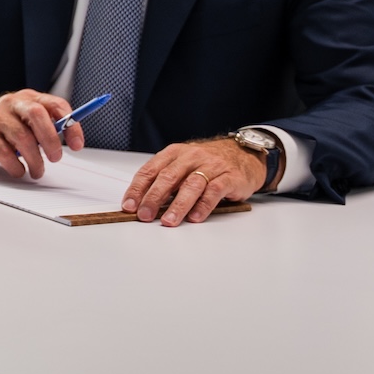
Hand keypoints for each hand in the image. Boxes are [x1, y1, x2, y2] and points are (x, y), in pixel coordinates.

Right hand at [0, 89, 83, 179]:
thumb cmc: (9, 127)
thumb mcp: (29, 122)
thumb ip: (49, 127)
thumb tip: (73, 142)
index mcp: (30, 98)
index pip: (56, 105)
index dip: (71, 126)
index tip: (77, 145)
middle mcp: (12, 102)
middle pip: (37, 114)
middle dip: (50, 140)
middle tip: (55, 158)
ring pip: (22, 137)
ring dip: (34, 160)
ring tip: (37, 170)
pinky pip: (4, 152)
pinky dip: (16, 166)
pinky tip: (19, 169)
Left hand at [120, 137, 265, 226]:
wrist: (244, 154)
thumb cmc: (208, 163)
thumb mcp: (184, 165)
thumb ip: (167, 181)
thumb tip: (144, 204)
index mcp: (174, 153)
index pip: (150, 170)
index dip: (138, 189)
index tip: (129, 205)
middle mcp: (191, 157)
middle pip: (168, 177)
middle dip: (154, 198)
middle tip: (145, 215)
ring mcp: (211, 166)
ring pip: (191, 185)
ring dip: (177, 205)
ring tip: (168, 221)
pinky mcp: (230, 177)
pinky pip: (214, 191)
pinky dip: (203, 205)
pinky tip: (195, 217)